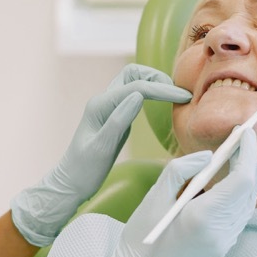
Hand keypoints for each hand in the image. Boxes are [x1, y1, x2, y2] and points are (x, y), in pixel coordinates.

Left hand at [11, 64, 191, 246]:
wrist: (72, 182)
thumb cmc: (84, 169)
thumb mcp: (102, 148)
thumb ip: (119, 121)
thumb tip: (139, 95)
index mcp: (100, 106)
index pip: (137, 88)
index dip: (162, 89)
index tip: (184, 97)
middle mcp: (104, 101)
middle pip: (133, 74)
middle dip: (157, 77)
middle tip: (179, 93)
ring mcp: (109, 107)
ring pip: (134, 81)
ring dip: (154, 82)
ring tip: (174, 95)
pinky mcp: (115, 115)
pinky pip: (134, 95)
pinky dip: (150, 93)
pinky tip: (162, 104)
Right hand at [70, 129, 256, 256]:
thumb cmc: (141, 237)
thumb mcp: (154, 196)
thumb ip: (181, 170)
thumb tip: (208, 157)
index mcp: (205, 216)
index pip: (242, 179)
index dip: (248, 153)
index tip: (245, 132)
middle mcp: (222, 231)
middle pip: (249, 189)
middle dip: (250, 161)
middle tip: (243, 139)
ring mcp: (225, 241)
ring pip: (249, 203)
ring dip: (249, 177)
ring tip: (243, 155)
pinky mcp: (223, 246)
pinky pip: (241, 215)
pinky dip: (242, 194)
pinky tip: (234, 183)